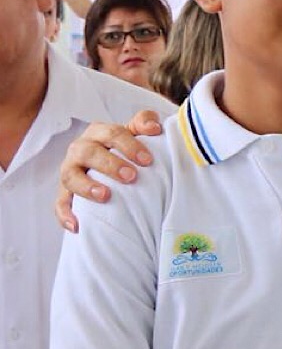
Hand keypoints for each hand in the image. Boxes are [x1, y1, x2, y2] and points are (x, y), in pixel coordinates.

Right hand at [55, 110, 161, 231]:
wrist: (110, 168)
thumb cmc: (126, 150)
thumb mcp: (135, 133)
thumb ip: (144, 123)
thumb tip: (155, 126)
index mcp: (99, 133)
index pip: (111, 134)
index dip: (129, 145)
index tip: (148, 160)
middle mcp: (81, 150)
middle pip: (89, 152)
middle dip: (109, 164)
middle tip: (131, 176)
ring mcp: (70, 171)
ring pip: (70, 176)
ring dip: (86, 186)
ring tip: (105, 196)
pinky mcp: (65, 193)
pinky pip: (60, 204)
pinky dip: (66, 214)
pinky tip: (77, 226)